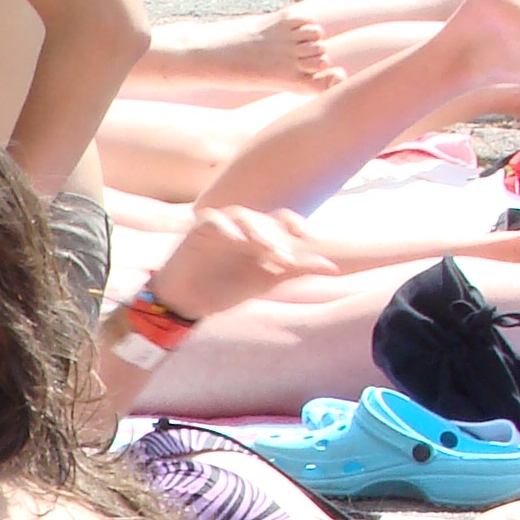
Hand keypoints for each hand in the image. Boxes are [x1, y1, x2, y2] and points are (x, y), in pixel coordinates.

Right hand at [144, 205, 335, 324]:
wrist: (186, 302)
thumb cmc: (225, 291)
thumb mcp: (266, 282)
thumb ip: (297, 270)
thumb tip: (333, 265)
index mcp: (261, 236)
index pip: (284, 221)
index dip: (298, 226)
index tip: (311, 238)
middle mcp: (244, 227)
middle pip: (266, 219)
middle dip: (278, 237)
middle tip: (285, 258)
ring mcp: (223, 226)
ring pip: (244, 217)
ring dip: (257, 232)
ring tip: (266, 250)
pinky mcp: (200, 228)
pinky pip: (216, 220)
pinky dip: (227, 229)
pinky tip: (236, 241)